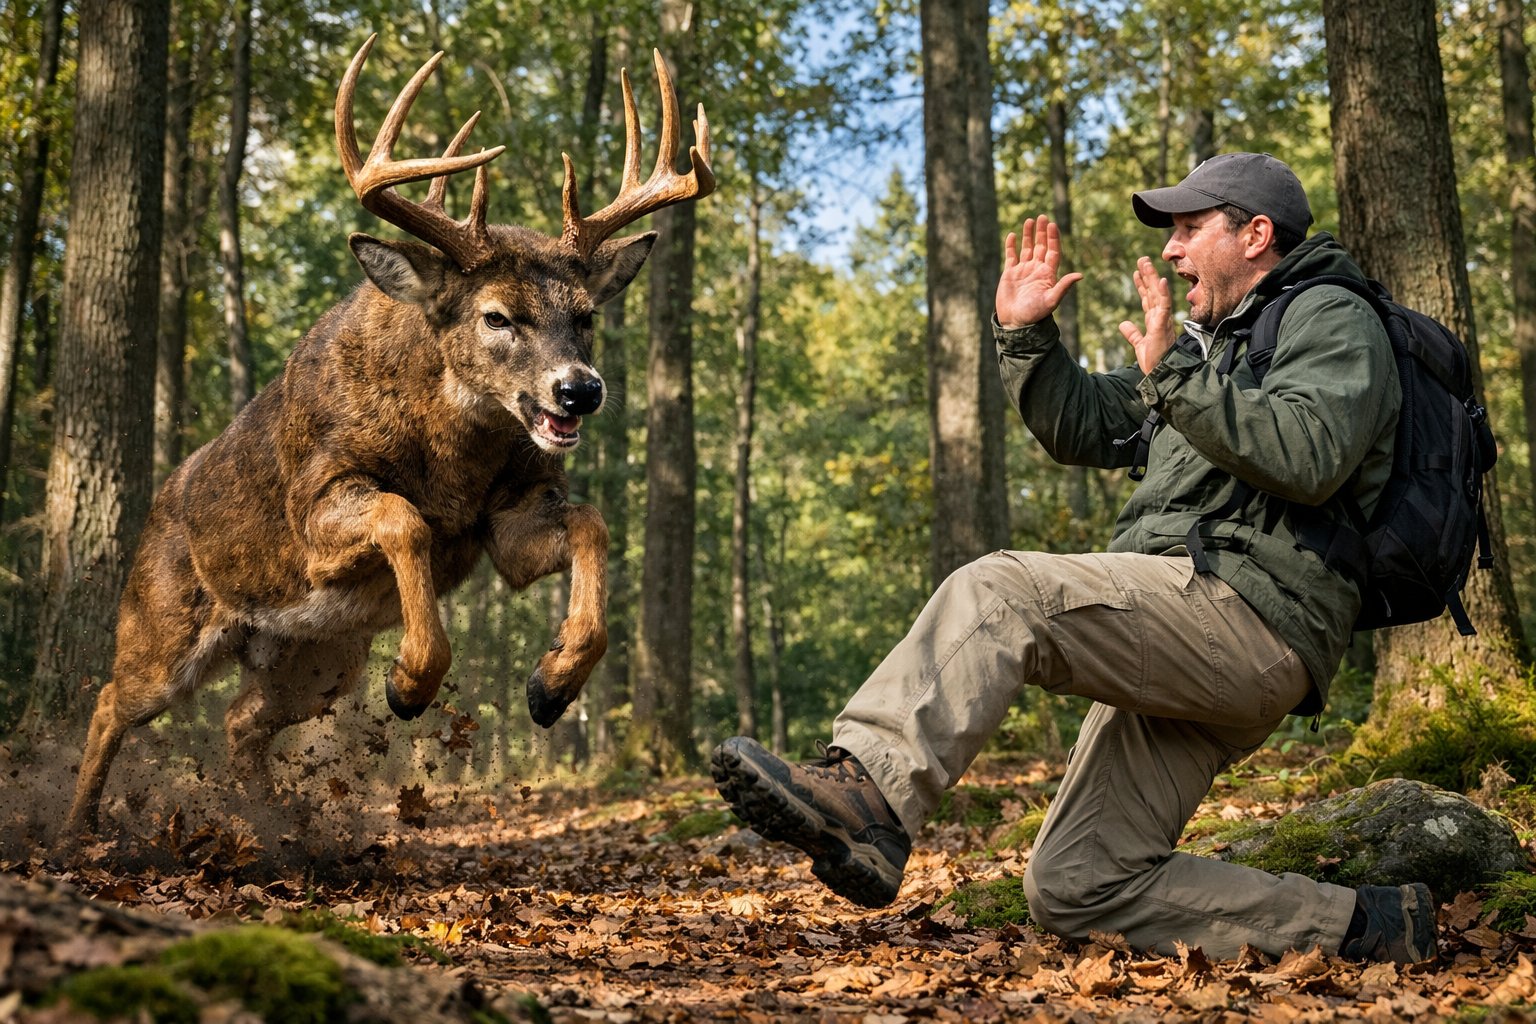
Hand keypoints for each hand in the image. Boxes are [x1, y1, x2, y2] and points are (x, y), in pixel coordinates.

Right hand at [996, 215, 1082, 328]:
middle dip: (1042, 232)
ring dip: (1028, 235)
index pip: (1052, 251)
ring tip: (1029, 220)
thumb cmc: (1035, 314)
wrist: (1016, 323)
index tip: (1053, 225)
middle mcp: (1037, 270)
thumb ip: (1064, 286)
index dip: (1053, 238)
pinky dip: (1011, 245)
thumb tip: (1080, 275)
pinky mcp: (1010, 274)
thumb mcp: (1051, 300)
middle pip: (1041, 246)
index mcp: (1048, 274)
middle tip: (1043, 217)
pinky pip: (1011, 256)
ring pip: (1027, 248)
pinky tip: (1012, 235)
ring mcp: (1023, 270)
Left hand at [1118, 256, 1175, 374]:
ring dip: (1152, 278)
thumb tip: (1123, 323)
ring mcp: (1162, 320)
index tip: (1136, 273)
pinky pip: (1164, 306)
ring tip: (1145, 263)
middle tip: (1141, 259)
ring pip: (1157, 294)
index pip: (1147, 299)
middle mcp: (1159, 317)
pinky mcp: (1163, 325)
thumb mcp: (1139, 344)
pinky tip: (1161, 281)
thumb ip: (1132, 333)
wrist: (1159, 373)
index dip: (1142, 286)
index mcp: (1153, 321)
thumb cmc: (1153, 361)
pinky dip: (1163, 293)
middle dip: (1147, 276)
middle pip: (1152, 292)